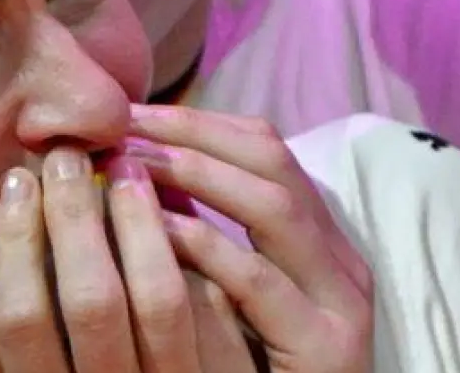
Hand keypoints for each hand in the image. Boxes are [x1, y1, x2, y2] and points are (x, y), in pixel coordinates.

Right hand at [0, 147, 260, 372]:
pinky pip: (220, 314)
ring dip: (142, 226)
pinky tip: (184, 208)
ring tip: (127, 167)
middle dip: (78, 219)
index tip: (17, 183)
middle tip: (69, 156)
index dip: (17, 247)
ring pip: (163, 302)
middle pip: (93, 302)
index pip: (23, 321)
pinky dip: (199, 257)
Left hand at [127, 106, 372, 372]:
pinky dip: (205, 246)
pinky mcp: (326, 346)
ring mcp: (339, 300)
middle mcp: (338, 257)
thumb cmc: (249, 370)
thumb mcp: (221, 293)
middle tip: (120, 125)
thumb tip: (124, 176)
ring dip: (194, 173)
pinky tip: (153, 231)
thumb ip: (192, 237)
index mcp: (317, 237)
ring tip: (128, 164)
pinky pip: (260, 281)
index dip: (195, 121)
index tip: (128, 112)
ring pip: (273, 204)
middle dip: (190, 133)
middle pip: (271, 158)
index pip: (264, 147)